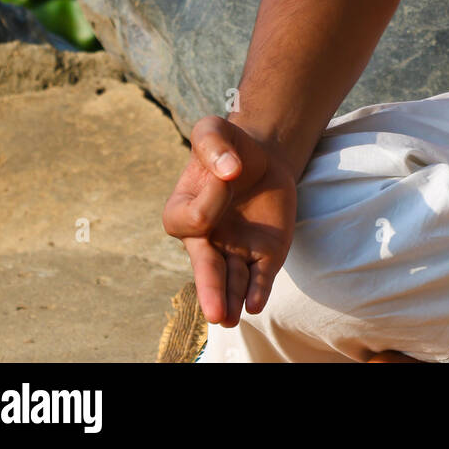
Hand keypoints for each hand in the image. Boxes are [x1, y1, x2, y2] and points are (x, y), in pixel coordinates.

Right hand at [163, 115, 296, 326]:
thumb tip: (229, 171)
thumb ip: (213, 144)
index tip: (228, 172)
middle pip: (205, 269)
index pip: (194, 220)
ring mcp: (235, 251)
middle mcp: (207, 240)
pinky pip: (259, 278)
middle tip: (214, 313)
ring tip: (229, 318)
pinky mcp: (264, 255)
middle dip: (209, 290)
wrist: (263, 156)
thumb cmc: (229, 145)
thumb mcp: (214, 130)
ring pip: (231, 282)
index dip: (211, 199)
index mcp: (184, 212)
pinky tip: (255, 303)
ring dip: (231, 299)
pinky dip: (257, 291)